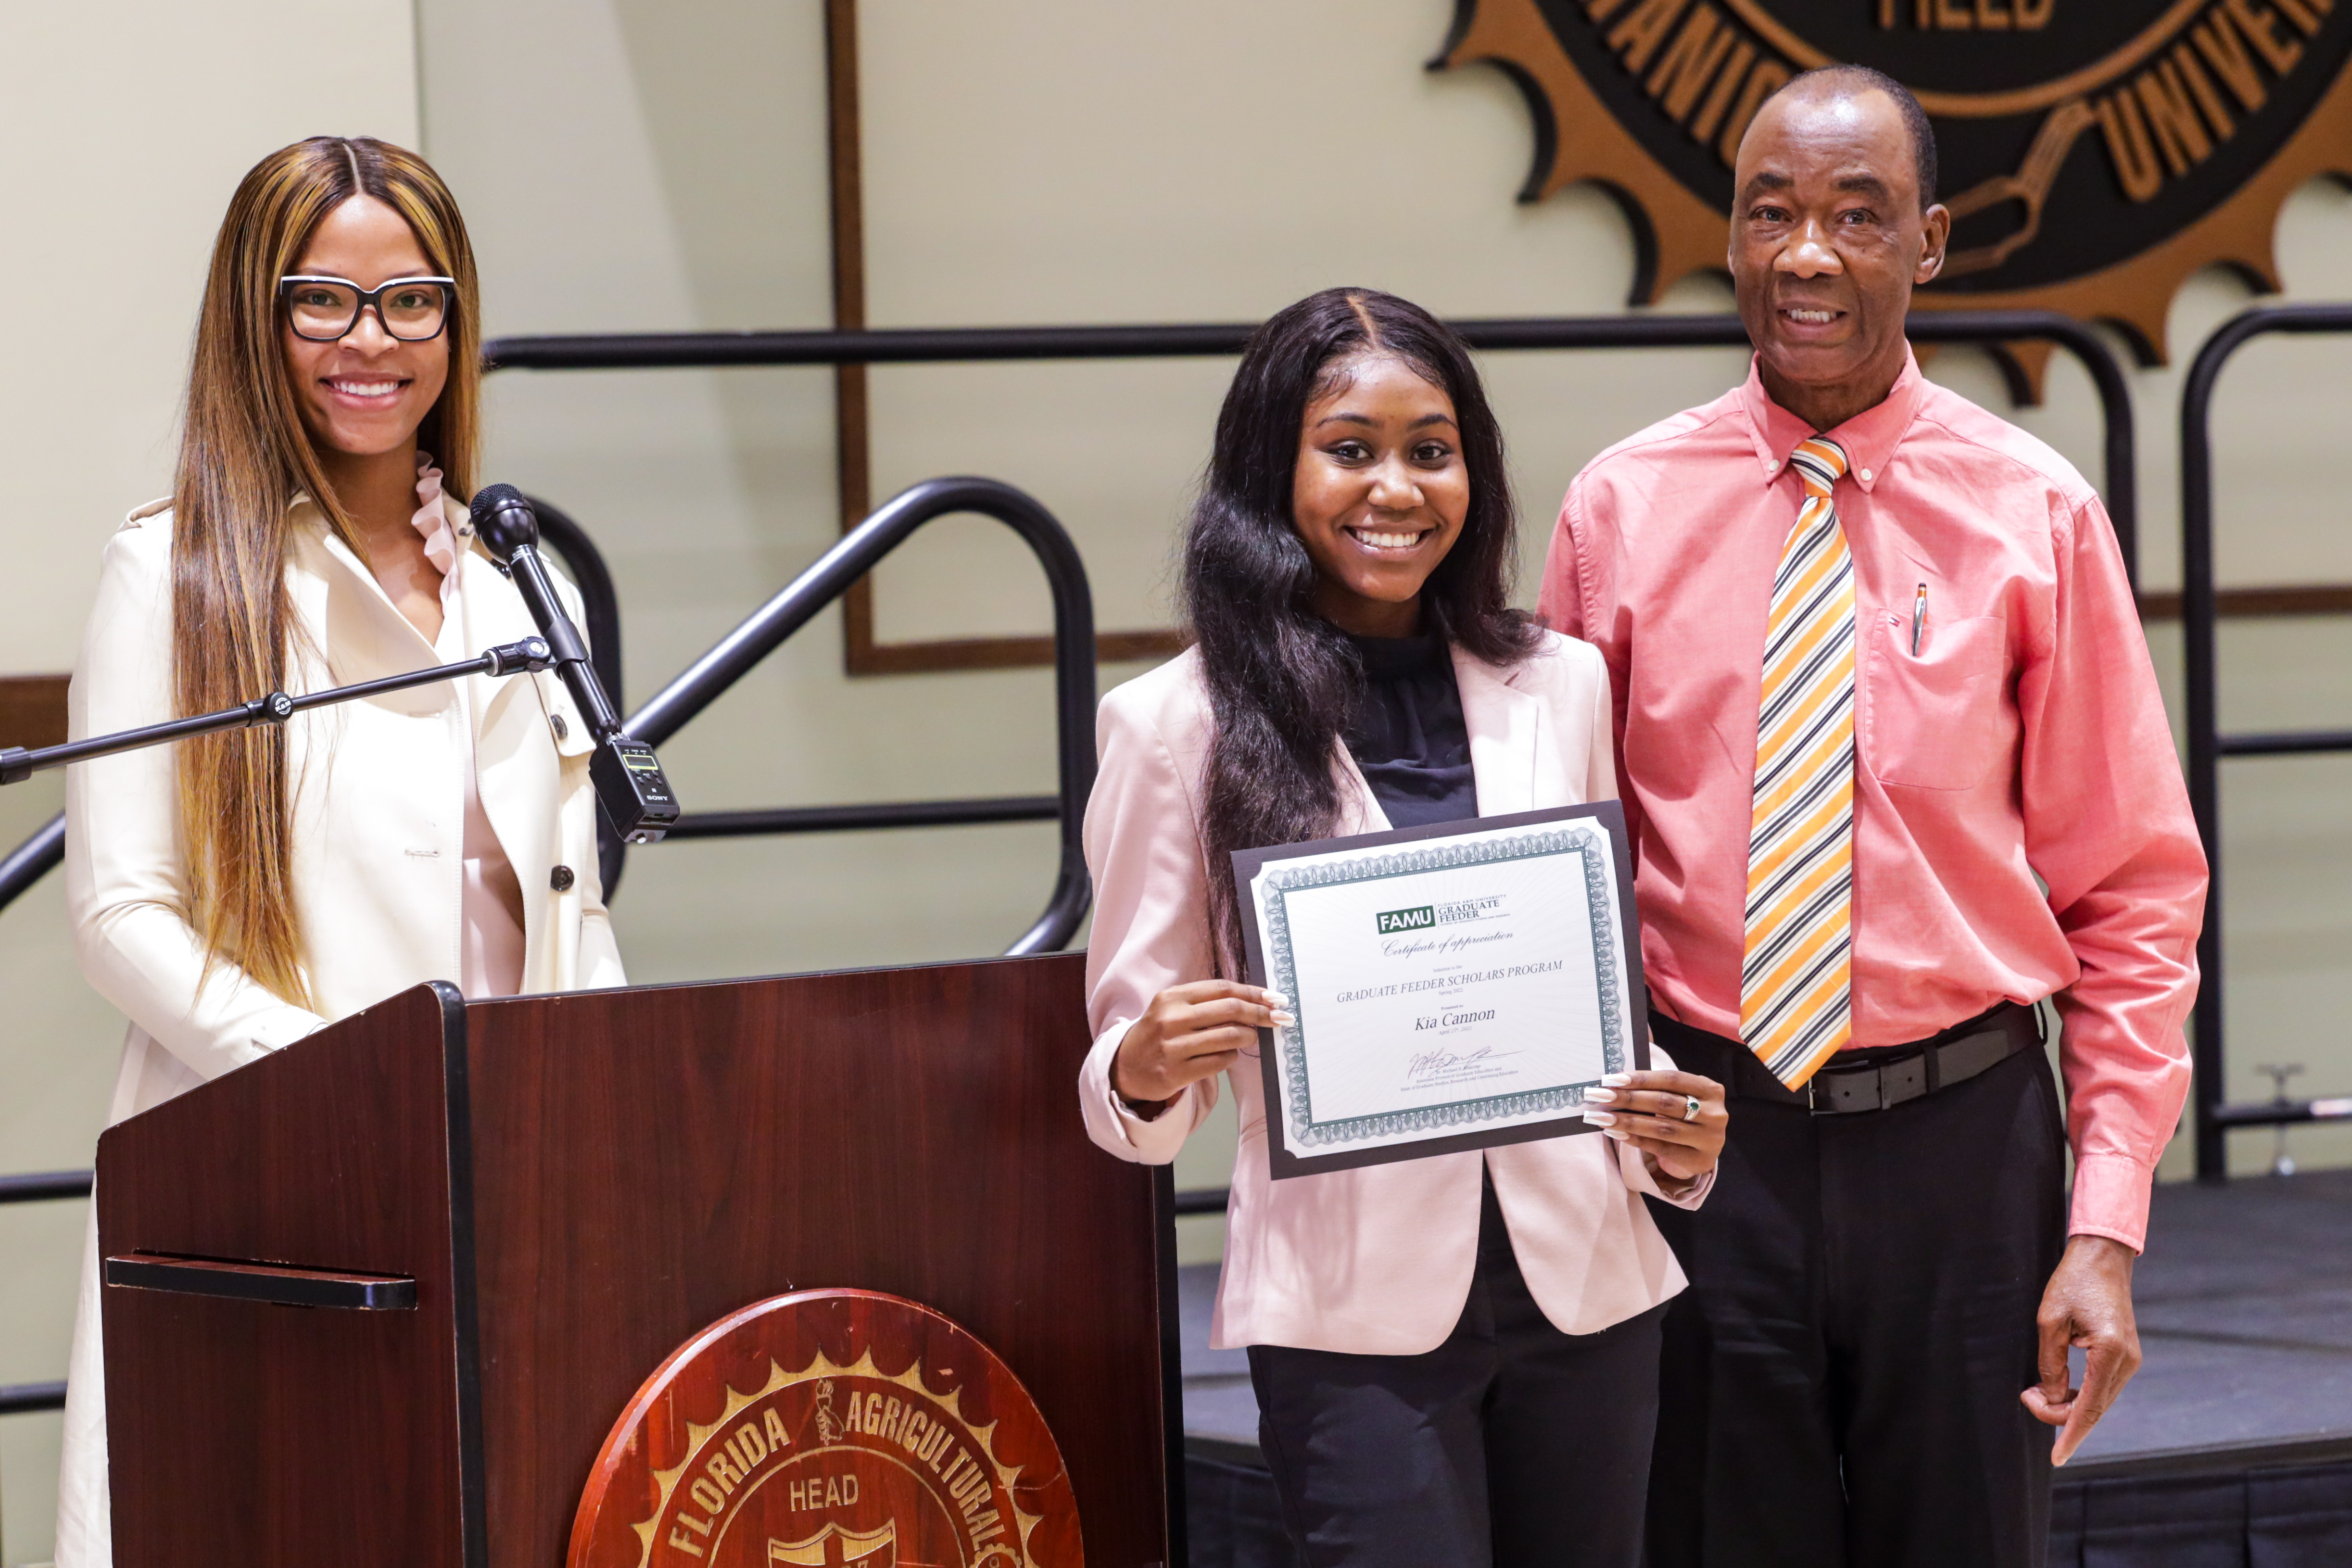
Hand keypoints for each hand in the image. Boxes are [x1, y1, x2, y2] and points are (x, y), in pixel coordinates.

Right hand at [1111, 980, 1289, 1111]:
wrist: (1125, 1067)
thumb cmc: (1158, 1034)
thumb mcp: (1172, 1008)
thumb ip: (1206, 1002)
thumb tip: (1254, 1001)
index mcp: (1171, 997)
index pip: (1222, 989)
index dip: (1253, 992)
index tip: (1274, 998)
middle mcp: (1171, 1019)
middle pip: (1230, 1010)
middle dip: (1260, 1013)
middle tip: (1278, 1017)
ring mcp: (1173, 1047)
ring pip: (1229, 1037)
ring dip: (1249, 1036)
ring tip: (1250, 1037)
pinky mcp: (1177, 1073)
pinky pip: (1220, 1062)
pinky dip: (1231, 1057)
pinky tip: (1227, 1055)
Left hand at [1582, 1069, 1726, 1184]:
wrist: (1701, 1151)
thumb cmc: (1684, 1115)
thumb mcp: (1679, 1095)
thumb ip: (1657, 1080)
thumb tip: (1626, 1061)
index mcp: (1710, 1090)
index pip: (1672, 1079)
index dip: (1640, 1078)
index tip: (1610, 1079)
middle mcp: (1714, 1114)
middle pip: (1665, 1103)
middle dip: (1628, 1098)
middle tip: (1599, 1095)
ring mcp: (1709, 1139)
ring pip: (1662, 1128)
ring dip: (1628, 1121)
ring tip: (1601, 1117)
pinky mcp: (1699, 1160)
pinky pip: (1661, 1148)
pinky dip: (1636, 1140)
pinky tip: (1616, 1132)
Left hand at [2021, 1234, 2140, 1464]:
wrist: (2102, 1256)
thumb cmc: (2073, 1282)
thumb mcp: (2050, 1321)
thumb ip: (2051, 1364)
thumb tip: (2048, 1398)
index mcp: (2110, 1352)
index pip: (2088, 1407)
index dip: (2069, 1434)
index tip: (2056, 1457)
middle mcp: (2127, 1361)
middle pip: (2094, 1409)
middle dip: (2059, 1415)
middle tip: (2026, 1397)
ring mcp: (2130, 1359)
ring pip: (2099, 1401)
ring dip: (2069, 1405)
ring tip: (2035, 1391)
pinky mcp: (2125, 1355)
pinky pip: (2102, 1387)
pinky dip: (2080, 1394)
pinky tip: (2058, 1389)